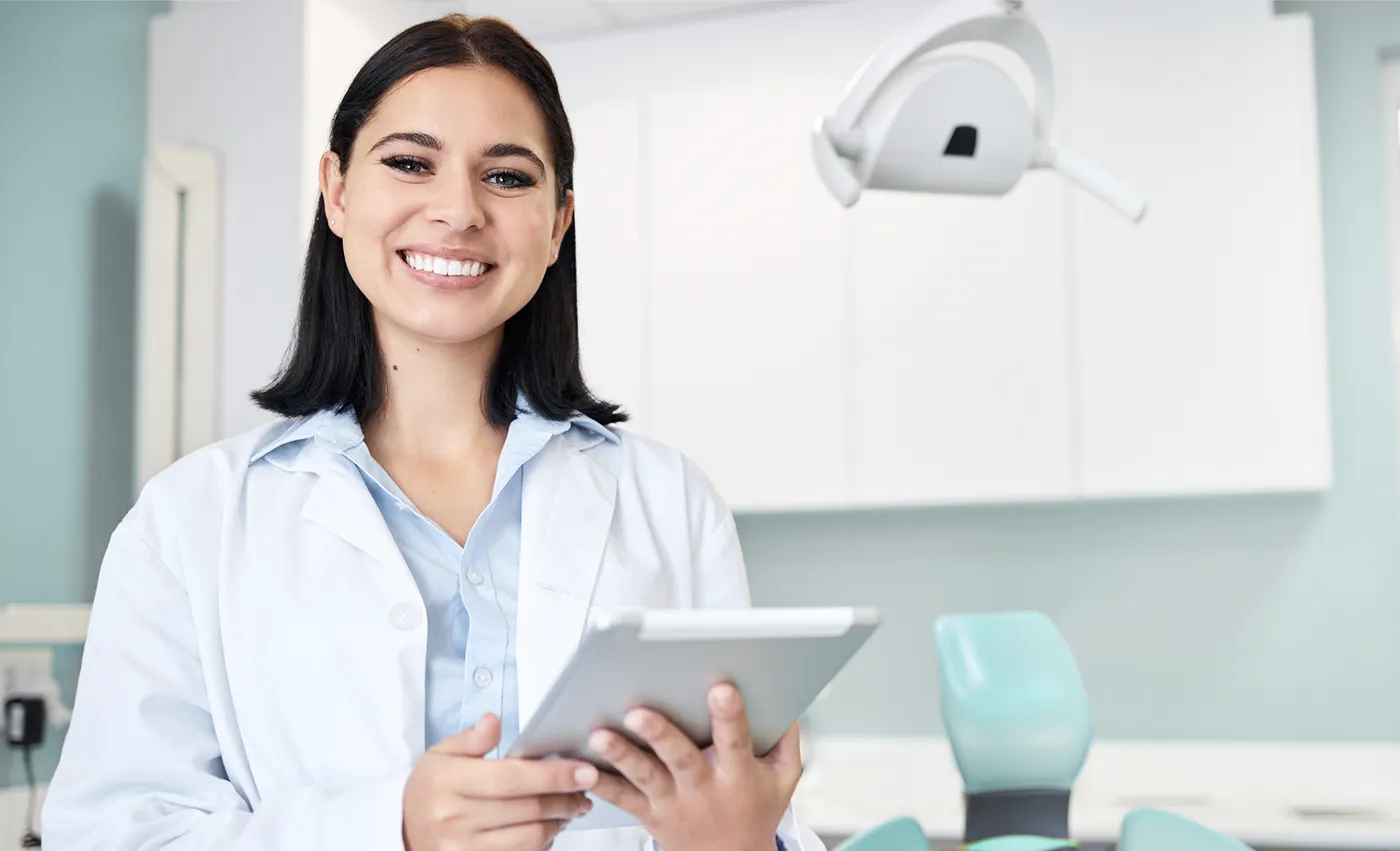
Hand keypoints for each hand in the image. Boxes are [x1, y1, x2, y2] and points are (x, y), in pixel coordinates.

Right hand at [403, 713, 599, 850]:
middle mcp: (453, 818)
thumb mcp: (440, 755)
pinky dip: (543, 842)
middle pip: (527, 808)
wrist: (405, 830)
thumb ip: (470, 739)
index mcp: (447, 782)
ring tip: (572, 806)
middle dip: (565, 797)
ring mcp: (462, 848)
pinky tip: (551, 826)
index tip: (583, 770)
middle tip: (586, 787)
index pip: (511, 778)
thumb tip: (493, 721)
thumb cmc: (431, 788)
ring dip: (560, 820)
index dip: (552, 775)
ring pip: (530, 836)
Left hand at [588, 683, 801, 850]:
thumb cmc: (756, 809)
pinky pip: (623, 800)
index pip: (736, 740)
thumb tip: (785, 695)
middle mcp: (703, 788)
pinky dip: (602, 785)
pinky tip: (582, 768)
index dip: (730, 714)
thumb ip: (786, 736)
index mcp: (738, 774)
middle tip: (639, 711)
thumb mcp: (784, 777)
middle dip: (661, 733)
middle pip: (680, 758)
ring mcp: (673, 803)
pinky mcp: (650, 814)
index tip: (721, 687)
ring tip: (600, 735)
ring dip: (622, 756)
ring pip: (645, 777)